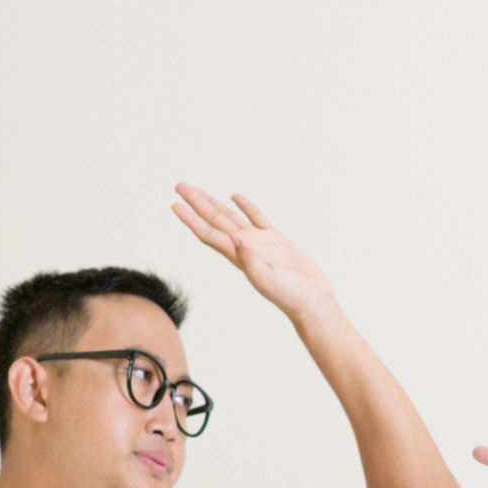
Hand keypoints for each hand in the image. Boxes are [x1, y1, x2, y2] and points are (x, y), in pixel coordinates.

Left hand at [171, 186, 335, 323]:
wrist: (312, 301)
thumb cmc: (290, 296)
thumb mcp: (268, 280)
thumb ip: (250, 260)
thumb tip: (236, 239)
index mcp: (238, 256)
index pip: (208, 233)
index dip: (191, 219)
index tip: (175, 204)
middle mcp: (244, 246)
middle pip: (214, 220)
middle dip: (197, 203)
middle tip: (180, 185)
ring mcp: (259, 241)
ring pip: (231, 216)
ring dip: (214, 203)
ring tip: (198, 190)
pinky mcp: (276, 238)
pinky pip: (257, 217)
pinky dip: (246, 206)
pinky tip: (236, 196)